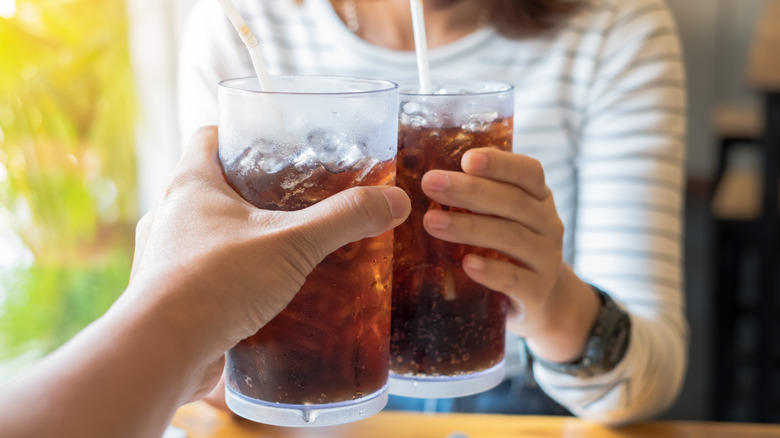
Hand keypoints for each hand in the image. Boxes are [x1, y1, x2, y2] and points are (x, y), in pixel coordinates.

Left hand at [124, 126, 410, 398]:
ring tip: (284, 250)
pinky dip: (231, 280)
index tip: (272, 142)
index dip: (239, 132)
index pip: (209, 136)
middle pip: (211, 187)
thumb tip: (393, 201)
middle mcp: (170, 216)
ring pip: (206, 234)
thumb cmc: (215, 283)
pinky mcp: (170, 298)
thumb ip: (343, 220)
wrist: (161, 351)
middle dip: (251, 192)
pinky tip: (263, 296)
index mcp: (191, 185)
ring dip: (240, 239)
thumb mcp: (292, 243)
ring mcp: (165, 258)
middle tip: (294, 200)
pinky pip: (204, 276)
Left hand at [420, 148, 598, 361]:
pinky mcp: (538, 292)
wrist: (540, 300)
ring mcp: (546, 259)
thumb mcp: (500, 218)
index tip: (466, 159)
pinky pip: (515, 280)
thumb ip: (475, 197)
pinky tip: (466, 263)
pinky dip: (491, 271)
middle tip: (430, 183)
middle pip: (513, 202)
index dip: (500, 164)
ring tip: (432, 222)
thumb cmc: (508, 249)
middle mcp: (548, 224)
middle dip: (470, 191)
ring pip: (512, 237)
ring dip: (470, 227)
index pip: (527, 172)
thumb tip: (420, 181)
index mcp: (538, 198)